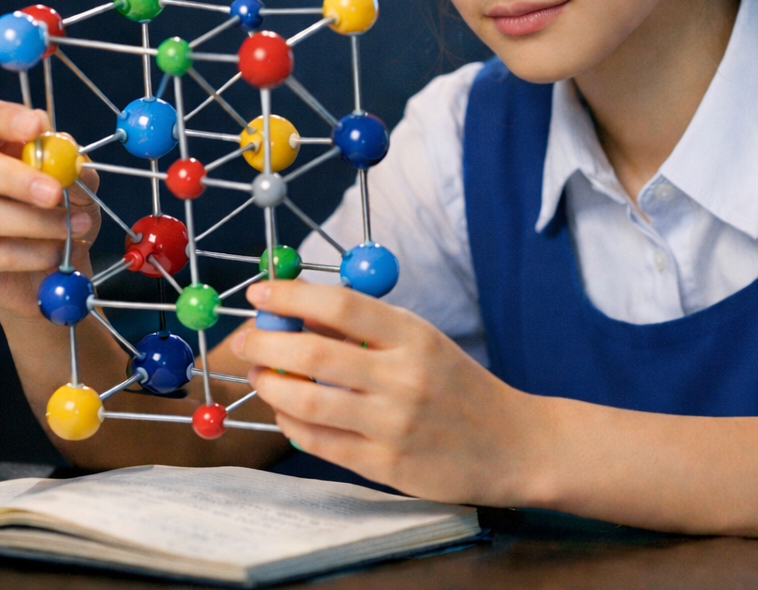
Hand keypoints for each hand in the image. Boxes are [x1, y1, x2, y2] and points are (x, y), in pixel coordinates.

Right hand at [0, 100, 100, 318]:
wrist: (55, 273)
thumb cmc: (63, 218)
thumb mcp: (82, 191)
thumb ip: (77, 173)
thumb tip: (72, 161)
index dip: (5, 119)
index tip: (36, 126)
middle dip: (15, 177)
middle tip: (54, 192)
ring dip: (35, 222)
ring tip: (76, 228)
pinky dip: (31, 254)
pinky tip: (56, 255)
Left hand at [229, 279, 546, 504]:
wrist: (513, 445)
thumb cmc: (459, 386)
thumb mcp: (423, 342)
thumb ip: (366, 327)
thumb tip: (298, 307)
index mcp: (414, 336)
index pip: (340, 306)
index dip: (290, 296)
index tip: (259, 292)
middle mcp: (403, 379)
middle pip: (313, 353)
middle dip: (264, 342)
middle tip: (244, 337)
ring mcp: (392, 425)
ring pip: (306, 402)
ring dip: (270, 385)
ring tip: (260, 374)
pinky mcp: (385, 466)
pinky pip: (319, 442)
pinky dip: (291, 422)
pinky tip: (285, 410)